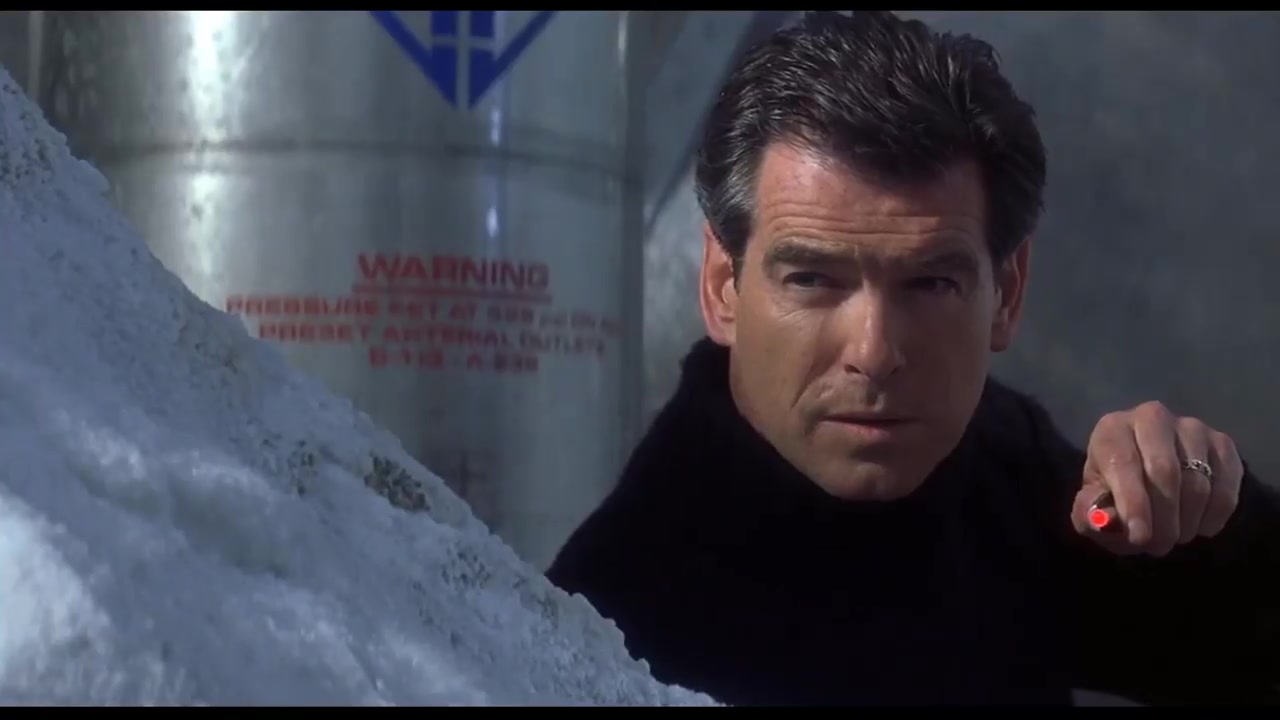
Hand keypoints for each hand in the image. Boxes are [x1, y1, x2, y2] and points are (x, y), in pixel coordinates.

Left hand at [1071, 401, 1242, 556]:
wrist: (1146, 472)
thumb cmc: (1114, 489)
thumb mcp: (1092, 503)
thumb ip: (1090, 513)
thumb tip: (1105, 521)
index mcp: (1113, 429)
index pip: (1124, 462)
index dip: (1133, 503)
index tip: (1139, 537)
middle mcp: (1153, 418)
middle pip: (1165, 471)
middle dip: (1163, 518)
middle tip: (1159, 546)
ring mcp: (1192, 428)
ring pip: (1197, 482)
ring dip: (1188, 520)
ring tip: (1175, 537)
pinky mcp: (1222, 443)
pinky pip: (1226, 484)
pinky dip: (1215, 514)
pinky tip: (1201, 527)